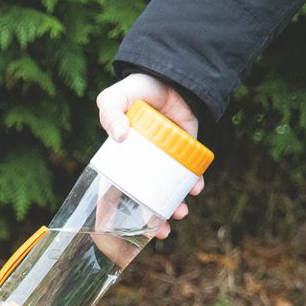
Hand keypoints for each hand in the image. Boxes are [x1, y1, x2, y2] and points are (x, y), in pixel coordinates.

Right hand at [96, 72, 203, 227]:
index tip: (124, 231)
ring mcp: (164, 160)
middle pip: (145, 200)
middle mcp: (142, 165)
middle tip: (162, 231)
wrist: (169, 73)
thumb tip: (119, 136)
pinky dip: (193, 182)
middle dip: (153, 219)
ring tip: (180, 214)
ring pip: (168, 190)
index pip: (115, 194)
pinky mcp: (185, 151)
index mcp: (120, 162)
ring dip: (174, 206)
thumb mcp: (115, 98)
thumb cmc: (136, 89)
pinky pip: (189, 172)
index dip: (117, 216)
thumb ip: (110, 111)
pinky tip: (196, 188)